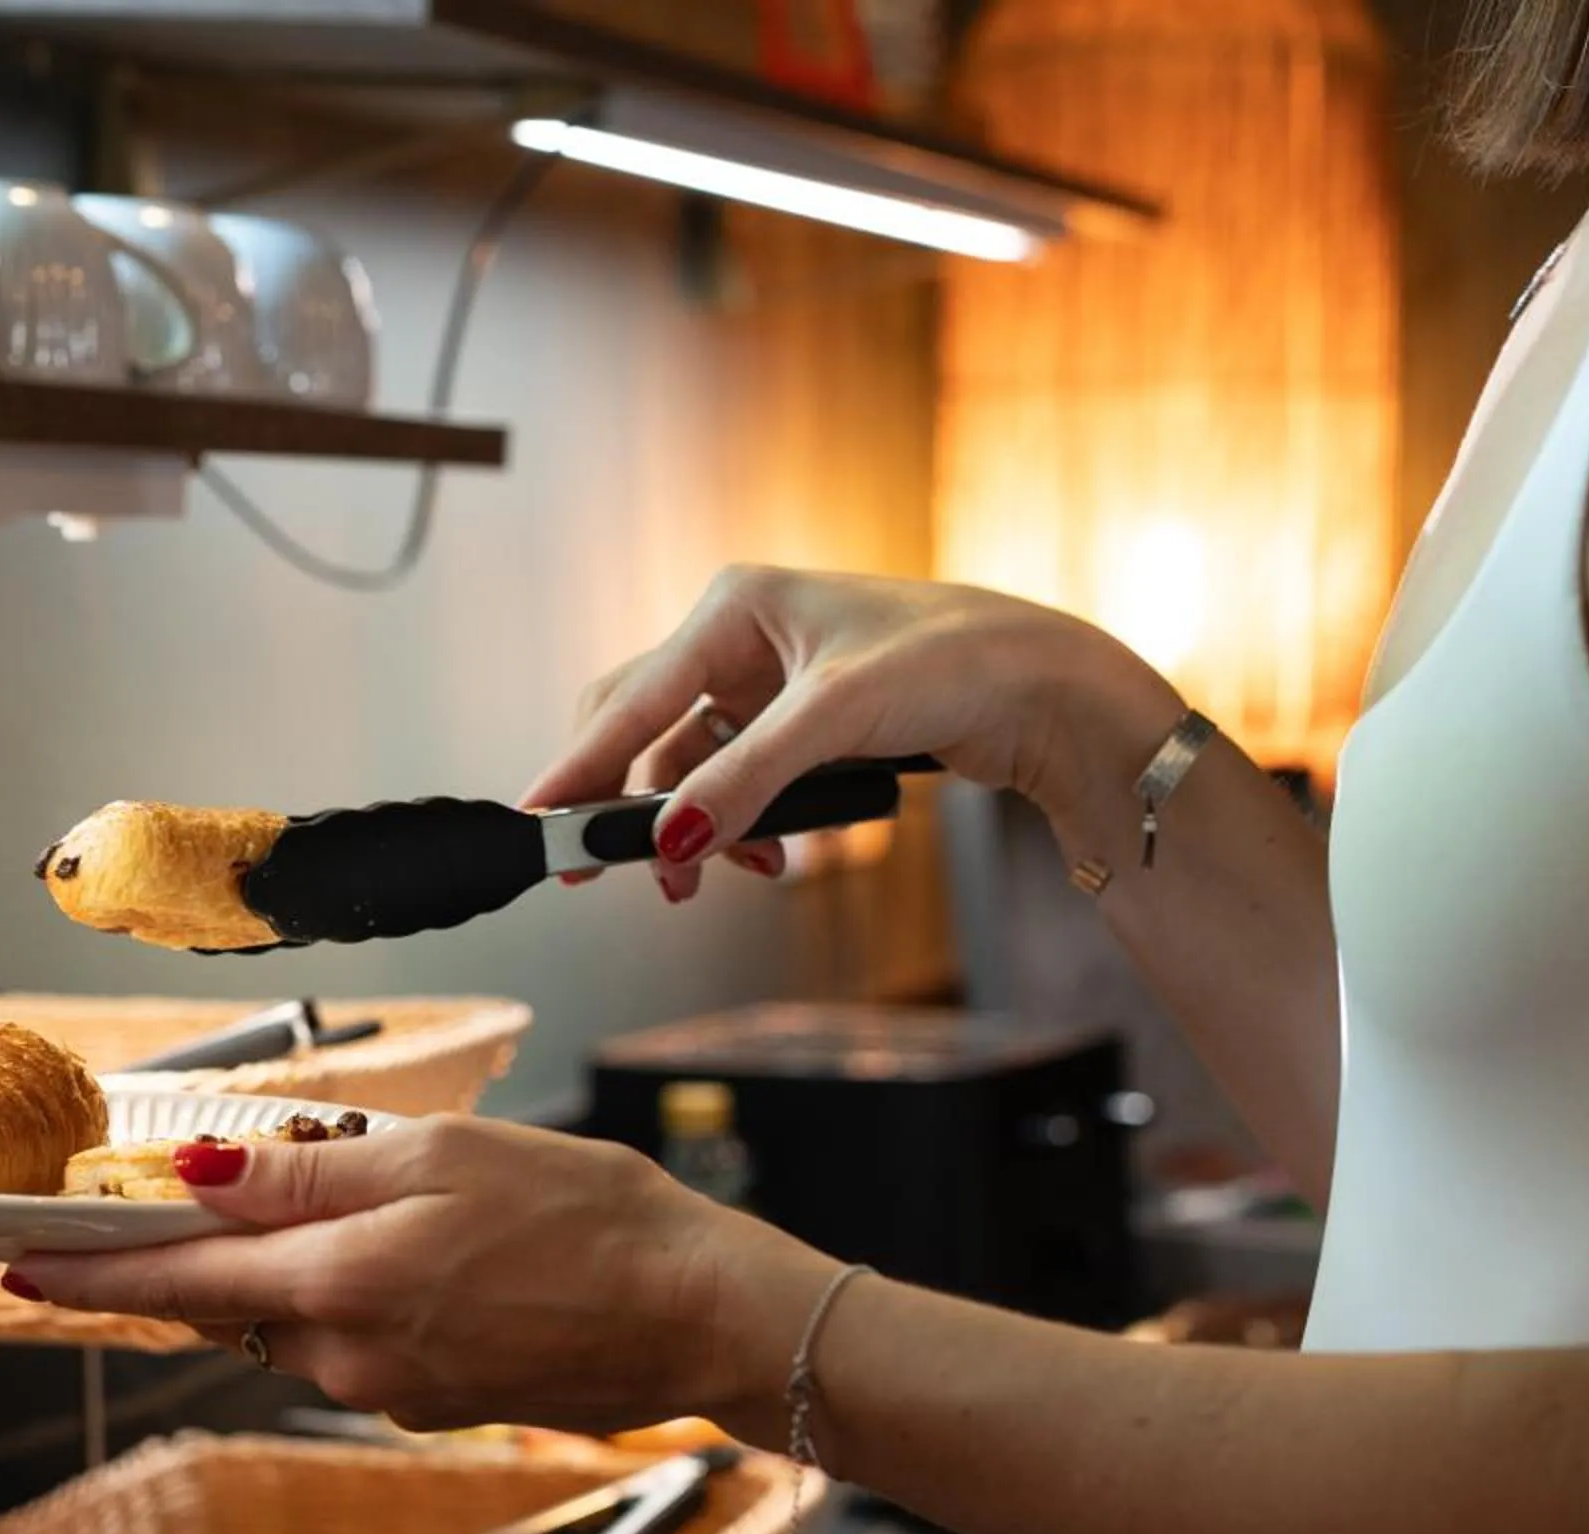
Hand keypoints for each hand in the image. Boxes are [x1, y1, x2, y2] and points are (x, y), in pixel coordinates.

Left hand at [3, 1118, 831, 1434]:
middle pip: (232, 1299)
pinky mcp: (432, 1404)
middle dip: (208, 1249)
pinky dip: (360, 1294)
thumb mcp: (444, 1157)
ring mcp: (391, 1391)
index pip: (178, 1277)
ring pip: (297, 1320)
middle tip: (195, 1194)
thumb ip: (312, 1173)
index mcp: (343, 1284)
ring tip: (386, 1204)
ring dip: (300, 1266)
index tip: (11, 1271)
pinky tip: (435, 1255)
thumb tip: (200, 1177)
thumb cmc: (591, 1217)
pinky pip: (358, 1342)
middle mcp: (350, 1356)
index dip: (88, 1271)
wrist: (697, 1314)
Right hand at [523, 565, 1179, 897]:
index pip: (632, 697)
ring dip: (699, 826)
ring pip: (693, 768)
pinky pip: (739, 782)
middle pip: (648, 733)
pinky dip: (742, 823)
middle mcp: (745, 638)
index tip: (540, 821)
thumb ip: (743, 781)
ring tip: (719, 873)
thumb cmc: (957, 662)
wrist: (1048, 692)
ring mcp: (773, 685)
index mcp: (736, 605)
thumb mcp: (834, 720)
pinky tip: (770, 853)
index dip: (581, 766)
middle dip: (640, 806)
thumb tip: (670, 839)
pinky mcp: (804, 727)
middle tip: (621, 871)